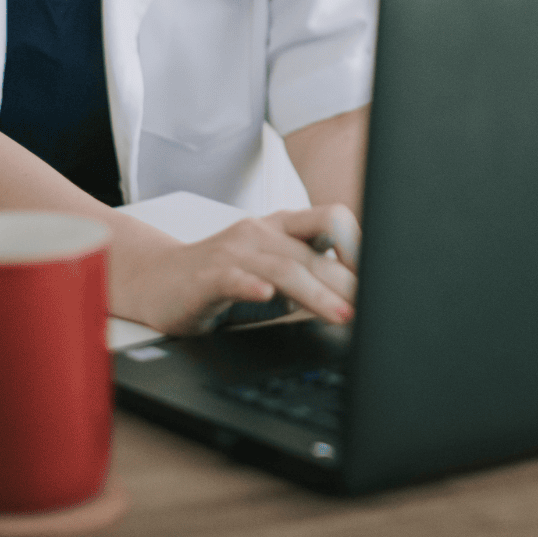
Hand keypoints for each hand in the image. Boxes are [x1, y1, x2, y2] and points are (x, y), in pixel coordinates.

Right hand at [113, 204, 360, 335]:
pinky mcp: (207, 276)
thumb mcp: (272, 272)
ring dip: (317, 294)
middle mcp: (261, 232)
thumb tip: (359, 298)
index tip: (380, 278)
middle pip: (314, 253)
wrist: (156, 281)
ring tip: (342, 316)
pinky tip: (267, 298)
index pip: (332, 220)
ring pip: (283, 268)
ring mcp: (233, 252)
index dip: (359, 246)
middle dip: (347, 283)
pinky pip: (233, 277)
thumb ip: (308, 277)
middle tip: (373, 309)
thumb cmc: (221, 279)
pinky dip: (252, 286)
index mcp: (282, 227)